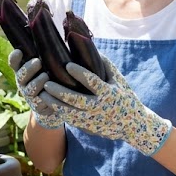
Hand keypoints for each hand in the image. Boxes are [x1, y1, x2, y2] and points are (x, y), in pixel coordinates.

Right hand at [8, 49, 63, 129]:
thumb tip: (61, 36)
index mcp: (24, 69)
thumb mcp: (50, 65)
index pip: (14, 62)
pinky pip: (40, 101)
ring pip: (30, 88)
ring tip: (46, 76)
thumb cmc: (54, 77)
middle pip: (21, 75)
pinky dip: (46, 96)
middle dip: (28, 68)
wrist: (56, 102)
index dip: (15, 57)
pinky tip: (52, 91)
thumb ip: (49, 54)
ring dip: (37, 81)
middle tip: (38, 62)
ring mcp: (29, 94)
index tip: (19, 51)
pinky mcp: (37, 105)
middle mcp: (23, 82)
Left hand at [40, 57, 172, 154]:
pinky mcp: (87, 128)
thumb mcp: (119, 81)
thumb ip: (106, 65)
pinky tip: (49, 104)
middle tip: (47, 83)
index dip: (80, 73)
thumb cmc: (125, 97)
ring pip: (69, 113)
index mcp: (109, 93)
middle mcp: (100, 108)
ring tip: (42, 94)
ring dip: (54, 104)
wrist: (132, 126)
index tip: (67, 65)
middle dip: (60, 92)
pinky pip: (70, 120)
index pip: (93, 82)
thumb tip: (90, 47)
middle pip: (76, 100)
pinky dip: (59, 112)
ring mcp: (93, 120)